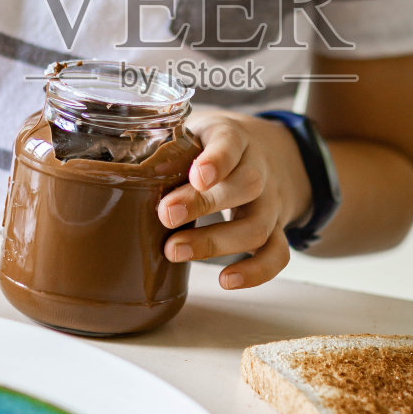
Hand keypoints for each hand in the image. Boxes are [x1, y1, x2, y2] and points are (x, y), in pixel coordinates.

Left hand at [158, 111, 313, 289]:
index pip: (232, 143)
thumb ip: (171, 149)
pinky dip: (256, 272)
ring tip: (175, 251)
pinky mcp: (276, 229)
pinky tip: (226, 281)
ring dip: (216, 242)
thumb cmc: (216, 146)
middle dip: (204, 204)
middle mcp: (259, 169)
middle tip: (165, 216)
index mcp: (236, 138)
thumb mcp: (197, 132)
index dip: (217, 161)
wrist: (274, 152)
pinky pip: (277, 253)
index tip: (197, 177)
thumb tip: (134, 176)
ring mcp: (270, 202)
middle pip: (246, 185)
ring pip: (258, 225)